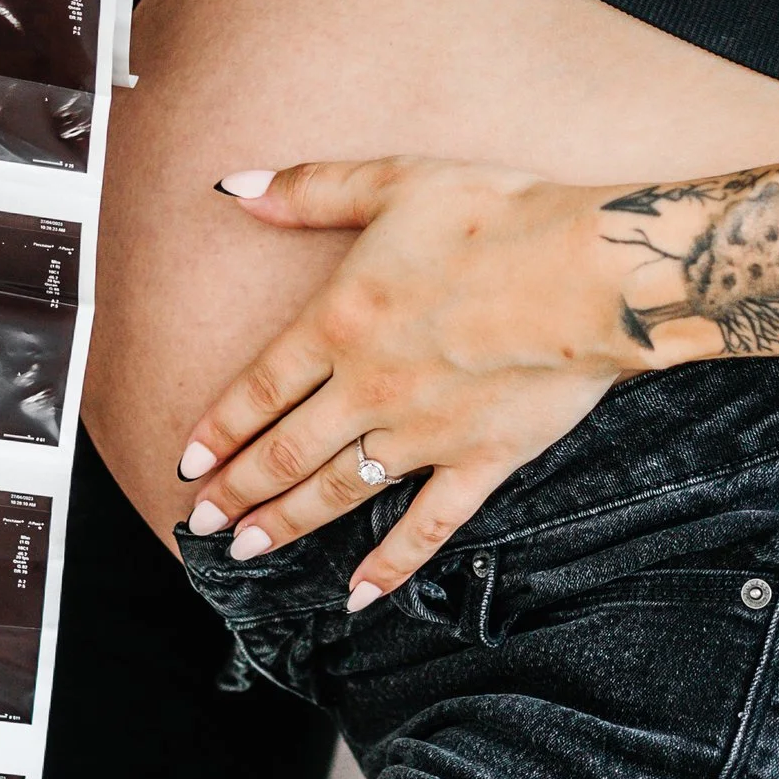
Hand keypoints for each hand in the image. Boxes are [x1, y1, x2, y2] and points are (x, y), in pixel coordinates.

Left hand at [175, 158, 632, 609]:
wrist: (590, 273)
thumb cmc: (497, 217)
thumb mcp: (392, 182)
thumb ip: (311, 189)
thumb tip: (237, 188)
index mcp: (340, 323)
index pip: (259, 389)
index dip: (219, 429)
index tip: (188, 465)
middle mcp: (368, 388)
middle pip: (286, 451)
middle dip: (238, 491)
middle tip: (200, 524)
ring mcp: (423, 433)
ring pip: (338, 492)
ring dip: (287, 524)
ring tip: (248, 550)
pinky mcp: (480, 460)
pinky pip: (426, 526)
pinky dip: (389, 565)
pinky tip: (357, 596)